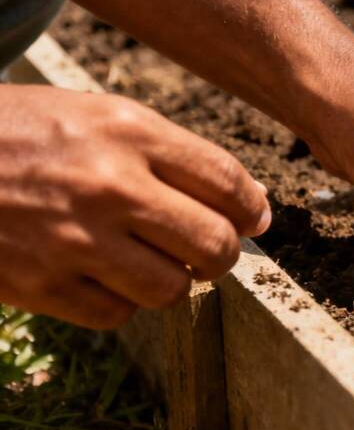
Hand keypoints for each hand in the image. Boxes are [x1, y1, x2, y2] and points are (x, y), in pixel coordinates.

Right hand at [0, 85, 269, 328]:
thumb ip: (172, 155)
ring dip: (172, 282)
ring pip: (172, 289)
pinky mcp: (39, 284)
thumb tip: (251, 208)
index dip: (252, 210)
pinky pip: (118, 314)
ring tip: (151, 262)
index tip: (253, 221)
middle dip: (221, 253)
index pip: (228, 183)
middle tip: (206, 250)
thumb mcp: (96, 115)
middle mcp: (107, 184)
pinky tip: (103, 275)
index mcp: (127, 131)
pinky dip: (121, 303)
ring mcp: (72, 239)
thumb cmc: (23, 134)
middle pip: (215, 245)